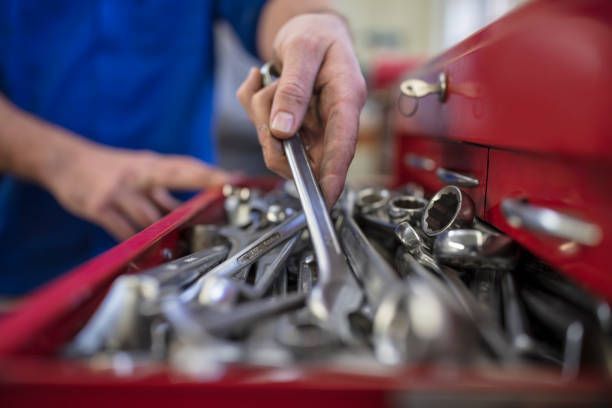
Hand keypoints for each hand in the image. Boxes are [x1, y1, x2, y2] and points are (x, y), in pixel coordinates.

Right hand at [46, 144, 231, 240]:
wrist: (64, 160)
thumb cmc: (110, 168)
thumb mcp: (138, 171)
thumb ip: (163, 191)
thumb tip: (192, 209)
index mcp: (150, 164)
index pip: (185, 167)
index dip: (209, 173)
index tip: (232, 178)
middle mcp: (137, 174)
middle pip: (174, 180)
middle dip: (199, 189)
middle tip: (220, 198)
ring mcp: (118, 191)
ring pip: (149, 218)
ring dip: (163, 234)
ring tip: (177, 246)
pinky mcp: (99, 207)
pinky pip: (123, 231)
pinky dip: (136, 243)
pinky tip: (144, 252)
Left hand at [237, 12, 365, 204]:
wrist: (307, 28)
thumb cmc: (315, 34)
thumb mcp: (302, 51)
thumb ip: (294, 90)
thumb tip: (284, 131)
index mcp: (345, 98)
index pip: (344, 144)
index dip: (335, 173)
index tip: (325, 196)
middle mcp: (332, 118)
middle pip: (305, 152)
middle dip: (274, 134)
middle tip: (265, 96)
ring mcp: (313, 126)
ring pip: (280, 144)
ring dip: (262, 114)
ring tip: (268, 81)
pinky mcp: (295, 126)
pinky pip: (266, 131)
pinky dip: (254, 108)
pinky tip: (261, 82)